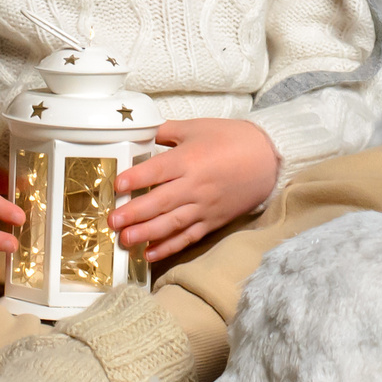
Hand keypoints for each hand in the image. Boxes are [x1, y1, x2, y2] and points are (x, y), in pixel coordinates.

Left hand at [110, 117, 280, 261]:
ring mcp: (204, 206)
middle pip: (160, 202)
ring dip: (147, 233)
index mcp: (190, 159)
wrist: (269, 159)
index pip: (158, 170)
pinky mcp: (212, 220)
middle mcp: (196, 185)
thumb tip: (142, 132)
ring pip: (172, 223)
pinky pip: (188, 237)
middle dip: (134, 213)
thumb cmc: (232, 139)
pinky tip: (150, 253)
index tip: (117, 185)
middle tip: (112, 221)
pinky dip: (169, 247)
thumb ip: (167, 131)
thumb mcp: (198, 127)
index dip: (136, 178)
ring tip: (125, 240)